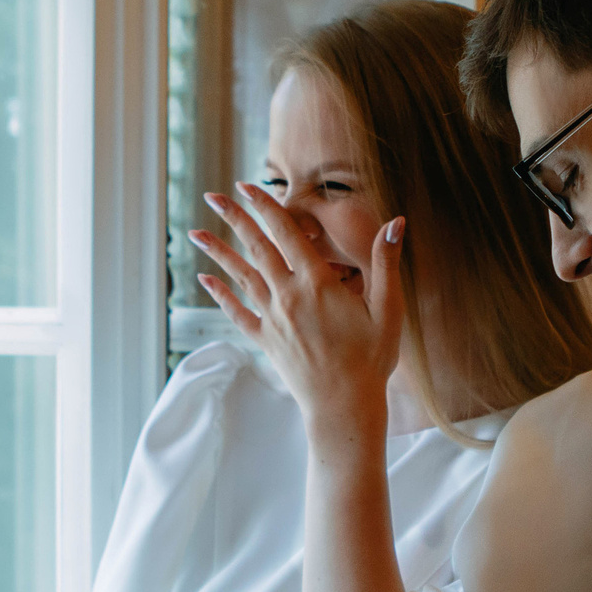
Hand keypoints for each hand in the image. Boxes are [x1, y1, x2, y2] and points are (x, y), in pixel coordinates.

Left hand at [189, 185, 403, 432]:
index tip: (247, 186)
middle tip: (212, 196)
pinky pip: (237, 313)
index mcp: (318, 283)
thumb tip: (396, 222)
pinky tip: (205, 280)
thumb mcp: (388, 309)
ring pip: (241, 276)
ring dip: (218, 252)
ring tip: (195, 232)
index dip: (267, 206)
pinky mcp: (266, 341)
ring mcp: (274, 319)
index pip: (287, 233)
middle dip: (234, 218)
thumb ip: (386, 263)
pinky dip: (220, 295)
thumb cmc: (371, 359)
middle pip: (257, 247)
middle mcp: (289, 295)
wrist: (344, 406)